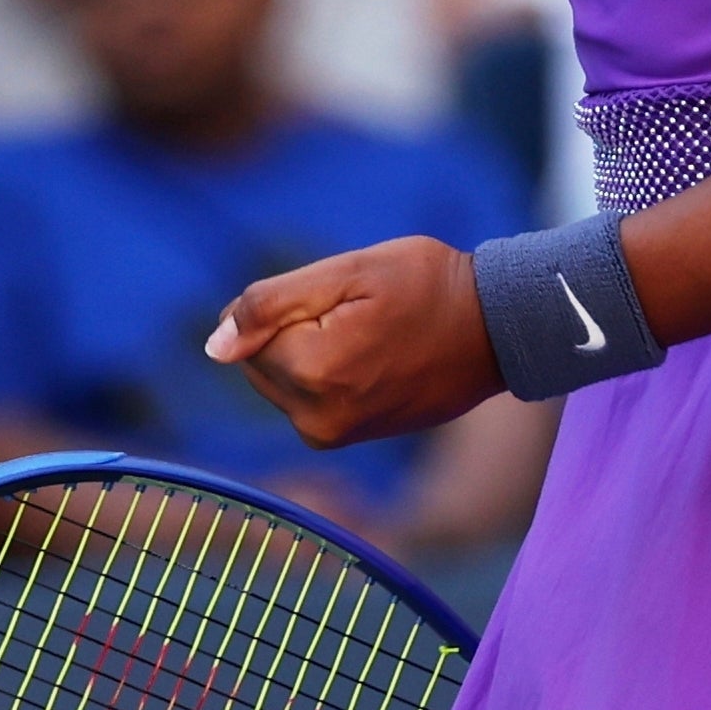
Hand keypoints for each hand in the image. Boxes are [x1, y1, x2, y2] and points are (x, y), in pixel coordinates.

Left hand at [207, 237, 498, 450]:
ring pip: (282, 379)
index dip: (286, 303)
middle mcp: (317, 418)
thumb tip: (214, 347)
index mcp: (313, 372)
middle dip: (293, 330)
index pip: (246, 333)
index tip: (339, 297)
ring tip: (370, 332)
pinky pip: (307, 396)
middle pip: (260, 362)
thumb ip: (270, 304)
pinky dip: (326, 370)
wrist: (496, 329)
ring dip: (310, 350)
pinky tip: (374, 354)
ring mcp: (335, 435)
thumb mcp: (347, 272)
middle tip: (357, 312)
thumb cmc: (426, 286)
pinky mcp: (348, 438)